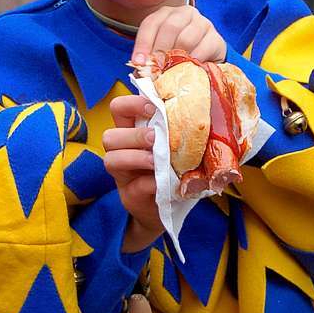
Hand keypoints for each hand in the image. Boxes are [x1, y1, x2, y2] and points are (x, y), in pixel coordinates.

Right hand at [103, 94, 162, 250]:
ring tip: (157, 160)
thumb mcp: (171, 145)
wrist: (165, 209)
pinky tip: (165, 181)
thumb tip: (204, 109)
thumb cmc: (171, 169)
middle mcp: (121, 152)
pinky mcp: (130, 196)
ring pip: (111, 160)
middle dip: (134, 134)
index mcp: (131, 133)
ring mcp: (123, 176)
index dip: (130, 103)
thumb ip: (176, 128)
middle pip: (109, 136)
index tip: (153, 107)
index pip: (118, 109)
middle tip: (156, 137)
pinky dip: (151, 182)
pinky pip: (135, 186)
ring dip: (136, 157)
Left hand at [132, 5, 226, 65]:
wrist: (205, 59)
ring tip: (171, 71)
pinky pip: (203, 48)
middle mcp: (184, 13)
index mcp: (166, 14)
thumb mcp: (161, 54)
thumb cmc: (177, 56)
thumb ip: (150, 60)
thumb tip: (141, 72)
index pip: (151, 23)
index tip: (138, 62)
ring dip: (176, 58)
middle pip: (169, 27)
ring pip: (186, 38)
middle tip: (156, 69)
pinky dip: (194, 61)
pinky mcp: (216, 37)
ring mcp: (202, 23)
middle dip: (160, 50)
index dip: (143, 43)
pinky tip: (188, 70)